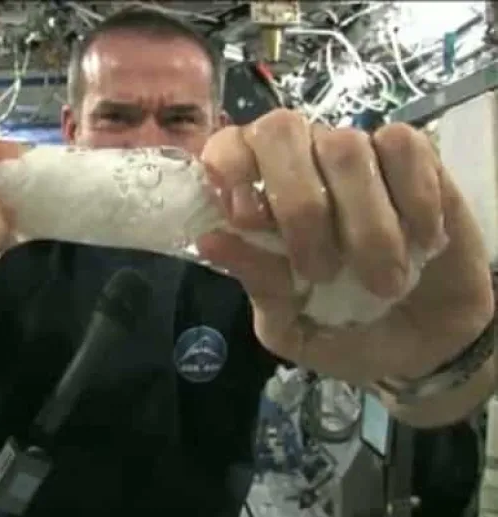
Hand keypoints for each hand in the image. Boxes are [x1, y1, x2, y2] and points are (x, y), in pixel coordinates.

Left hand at [198, 109, 493, 382]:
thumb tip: (209, 241)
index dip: (230, 169)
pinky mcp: (414, 154)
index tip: (247, 220)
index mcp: (254, 194)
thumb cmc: (344, 326)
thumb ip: (257, 284)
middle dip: (297, 204)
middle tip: (321, 272)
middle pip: (279, 131)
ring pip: (344, 147)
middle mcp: (297, 160)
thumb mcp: (291, 327)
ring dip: (365, 225)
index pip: (225, 146)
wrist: (425, 338)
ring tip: (382, 283)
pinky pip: (403, 147)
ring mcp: (355, 151)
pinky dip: (413, 200)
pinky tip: (421, 242)